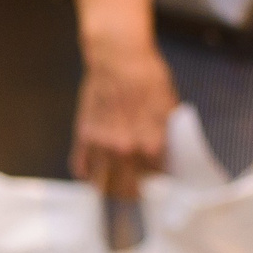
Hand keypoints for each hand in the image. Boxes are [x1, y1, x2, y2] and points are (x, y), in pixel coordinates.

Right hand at [72, 38, 178, 200]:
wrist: (118, 57)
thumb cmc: (147, 76)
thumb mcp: (169, 105)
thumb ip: (167, 135)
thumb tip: (170, 157)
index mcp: (150, 142)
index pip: (156, 179)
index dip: (160, 184)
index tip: (161, 187)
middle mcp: (124, 149)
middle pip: (128, 189)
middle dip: (136, 194)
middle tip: (140, 192)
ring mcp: (100, 145)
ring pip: (103, 184)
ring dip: (111, 190)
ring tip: (118, 188)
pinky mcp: (83, 137)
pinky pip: (81, 168)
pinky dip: (88, 175)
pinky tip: (96, 174)